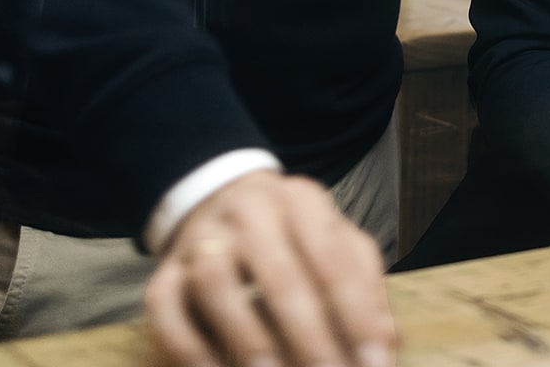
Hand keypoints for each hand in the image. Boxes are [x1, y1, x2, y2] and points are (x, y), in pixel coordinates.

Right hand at [144, 170, 395, 366]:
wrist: (220, 199)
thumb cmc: (294, 237)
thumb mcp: (336, 242)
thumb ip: (364, 288)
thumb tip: (385, 349)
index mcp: (303, 202)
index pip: (335, 259)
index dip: (359, 317)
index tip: (374, 366)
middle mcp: (249, 212)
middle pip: (280, 274)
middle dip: (309, 338)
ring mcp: (201, 239)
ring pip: (216, 283)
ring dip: (247, 339)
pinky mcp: (163, 272)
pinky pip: (165, 310)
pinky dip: (188, 349)